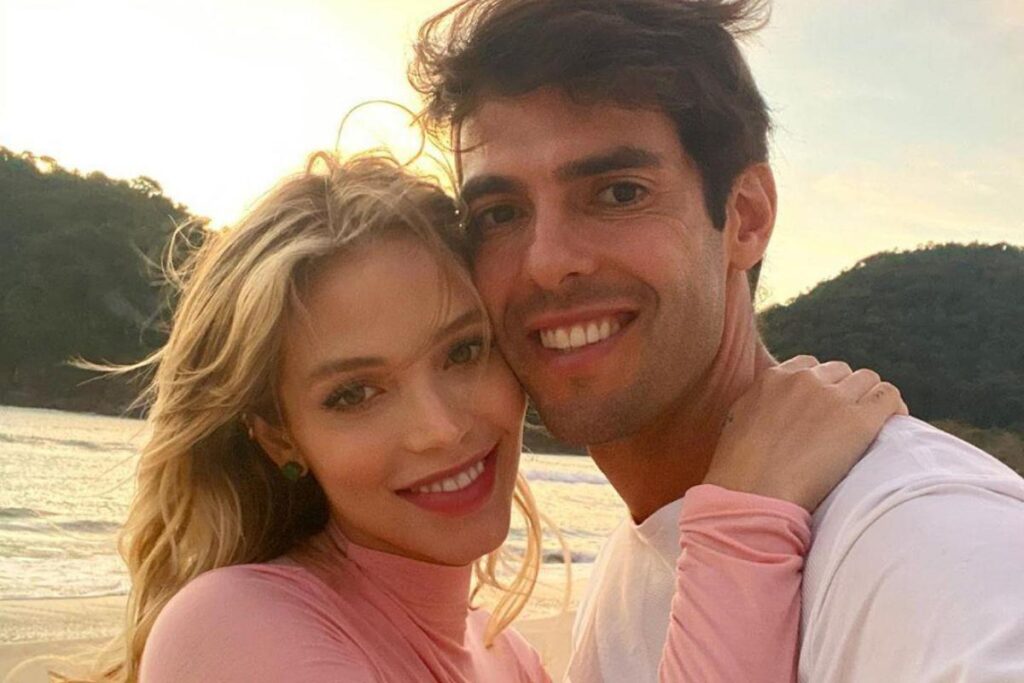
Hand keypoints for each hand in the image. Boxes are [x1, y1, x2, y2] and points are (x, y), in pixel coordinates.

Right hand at [702, 355, 908, 511]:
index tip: (823, 406)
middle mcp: (805, 380)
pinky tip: (894, 423)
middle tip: (846, 420)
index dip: (820, 385)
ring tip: (872, 424)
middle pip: (840, 371)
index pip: (809, 366)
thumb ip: (759, 406)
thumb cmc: (739, 472)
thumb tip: (772, 412)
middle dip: (844, 391)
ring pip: (867, 380)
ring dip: (868, 398)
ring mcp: (834, 398)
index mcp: (773, 378)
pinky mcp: (859, 421)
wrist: (754, 495)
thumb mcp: (738, 422)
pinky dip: (894, 407)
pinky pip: (889, 397)